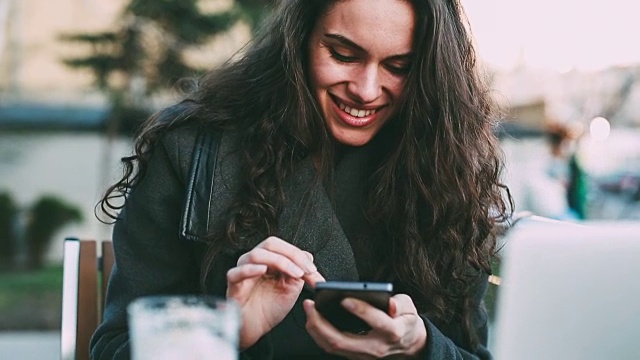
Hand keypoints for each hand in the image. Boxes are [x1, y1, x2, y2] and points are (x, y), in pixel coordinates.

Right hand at [226, 236, 324, 348]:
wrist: (256, 328)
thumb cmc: (269, 308)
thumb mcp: (291, 288)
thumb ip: (299, 271)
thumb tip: (308, 257)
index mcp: (269, 260)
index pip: (283, 247)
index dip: (300, 256)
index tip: (313, 270)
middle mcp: (255, 262)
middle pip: (271, 244)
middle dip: (292, 255)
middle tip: (305, 270)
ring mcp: (243, 271)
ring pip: (257, 255)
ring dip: (279, 261)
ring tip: (294, 274)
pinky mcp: (233, 284)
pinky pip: (237, 272)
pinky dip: (251, 269)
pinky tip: (263, 270)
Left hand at [303, 294, 426, 358]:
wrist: (408, 342)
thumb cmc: (405, 321)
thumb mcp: (409, 307)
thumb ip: (400, 304)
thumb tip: (391, 304)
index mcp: (393, 331)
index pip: (377, 322)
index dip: (361, 310)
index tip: (345, 298)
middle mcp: (376, 346)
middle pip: (343, 340)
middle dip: (322, 323)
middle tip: (311, 304)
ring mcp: (363, 354)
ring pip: (334, 346)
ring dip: (316, 329)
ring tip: (309, 310)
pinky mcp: (355, 355)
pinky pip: (332, 347)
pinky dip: (319, 334)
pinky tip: (313, 320)